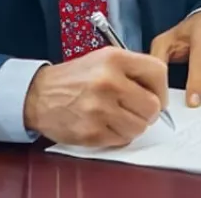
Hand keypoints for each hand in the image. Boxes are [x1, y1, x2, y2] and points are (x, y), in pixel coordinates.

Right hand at [22, 47, 167, 147]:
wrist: (38, 95)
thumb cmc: (75, 78)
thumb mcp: (103, 59)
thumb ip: (133, 70)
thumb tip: (160, 93)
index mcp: (114, 59)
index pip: (158, 73)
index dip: (162, 89)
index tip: (157, 96)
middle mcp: (108, 82)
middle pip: (153, 106)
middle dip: (148, 111)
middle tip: (136, 110)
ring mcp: (99, 109)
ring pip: (139, 127)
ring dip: (133, 125)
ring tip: (117, 117)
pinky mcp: (91, 132)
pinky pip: (121, 140)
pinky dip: (117, 136)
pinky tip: (104, 124)